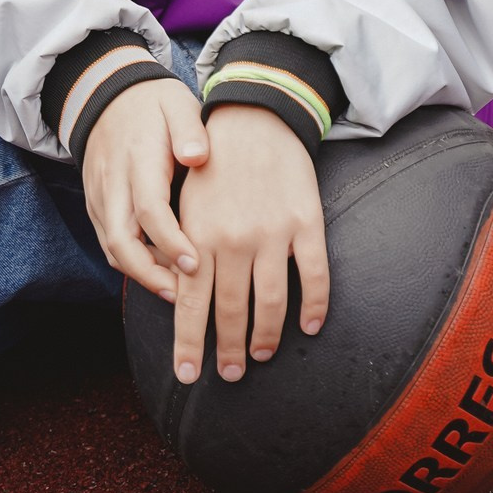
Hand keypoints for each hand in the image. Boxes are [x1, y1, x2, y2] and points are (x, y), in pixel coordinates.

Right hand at [80, 78, 208, 302]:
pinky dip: (130, 262)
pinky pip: (108, 241)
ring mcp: (99, 195)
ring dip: (140, 274)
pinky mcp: (95, 203)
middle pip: (121, 240)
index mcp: (137, 159)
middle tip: (183, 295)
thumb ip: (189, 128)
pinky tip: (158, 272)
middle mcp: (112, 182)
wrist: (104, 93)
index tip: (195, 265)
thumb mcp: (176, 103)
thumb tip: (197, 156)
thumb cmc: (150, 103)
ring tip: (176, 292)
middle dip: (150, 274)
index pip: (149, 210)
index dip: (170, 242)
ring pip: (112, 247)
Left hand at [173, 104, 328, 385]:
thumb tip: (177, 294)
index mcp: (198, 235)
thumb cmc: (213, 163)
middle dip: (226, 349)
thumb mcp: (185, 202)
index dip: (189, 342)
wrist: (254, 117)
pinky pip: (314, 275)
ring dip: (266, 336)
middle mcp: (234, 239)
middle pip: (230, 309)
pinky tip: (309, 326)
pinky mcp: (306, 222)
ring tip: (261, 356)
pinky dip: (314, 306)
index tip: (186, 375)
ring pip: (271, 301)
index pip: (191, 303)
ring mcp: (273, 233)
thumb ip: (183, 248)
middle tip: (228, 375)